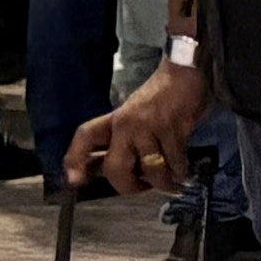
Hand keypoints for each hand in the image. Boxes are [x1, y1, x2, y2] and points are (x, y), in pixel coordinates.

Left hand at [71, 63, 210, 200]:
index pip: (86, 137)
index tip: (75, 181)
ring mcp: (150, 128)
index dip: (75, 159)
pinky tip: (182, 170)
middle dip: (128, 186)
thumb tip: (101, 170)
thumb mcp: (132, 116)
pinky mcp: (174, 130)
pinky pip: (175, 162)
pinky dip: (180, 171)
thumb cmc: (158, 98)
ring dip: (162, 182)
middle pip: (115, 167)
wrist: (184, 74)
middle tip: (141, 187)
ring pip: (150, 170)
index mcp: (114, 120)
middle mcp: (127, 125)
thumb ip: (118, 141)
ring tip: (170, 180)